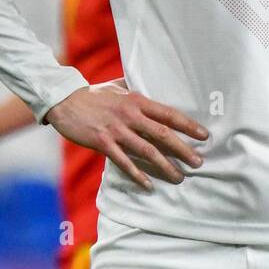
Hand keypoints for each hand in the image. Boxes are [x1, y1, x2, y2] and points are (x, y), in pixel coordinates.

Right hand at [45, 80, 208, 190]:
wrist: (64, 101)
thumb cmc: (93, 94)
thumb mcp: (117, 85)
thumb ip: (133, 87)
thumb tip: (147, 83)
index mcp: (136, 101)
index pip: (168, 114)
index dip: (188, 125)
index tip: (204, 135)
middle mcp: (130, 115)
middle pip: (163, 134)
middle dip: (183, 149)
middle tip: (198, 162)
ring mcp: (116, 130)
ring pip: (147, 151)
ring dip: (165, 165)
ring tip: (179, 176)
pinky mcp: (103, 143)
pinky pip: (124, 162)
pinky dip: (137, 174)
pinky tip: (149, 184)